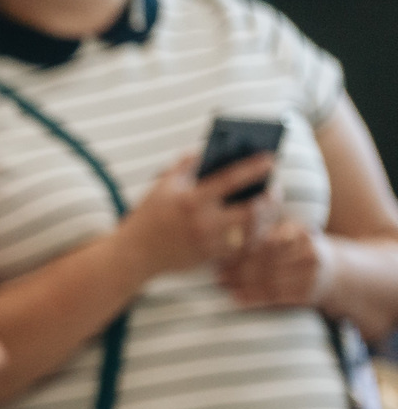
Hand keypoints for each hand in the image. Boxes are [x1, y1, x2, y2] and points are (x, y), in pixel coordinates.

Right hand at [117, 152, 271, 277]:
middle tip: (274, 189)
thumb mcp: (161, 185)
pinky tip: (253, 226)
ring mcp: (209, 242)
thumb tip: (207, 151)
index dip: (253, 168)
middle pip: (252, 210)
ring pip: (251, 231)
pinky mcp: (210, 257)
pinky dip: (249, 235)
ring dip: (264, 218)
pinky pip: (240, 246)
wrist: (134, 253)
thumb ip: (184, 165)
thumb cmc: (148, 215)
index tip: (271, 159)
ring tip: (267, 207)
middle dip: (269, 198)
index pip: (230, 179)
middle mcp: (203, 221)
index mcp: (191, 199)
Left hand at [217, 217, 331, 308]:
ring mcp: (311, 272)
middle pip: (265, 261)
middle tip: (218, 276)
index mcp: (298, 231)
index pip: (264, 241)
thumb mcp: (284, 236)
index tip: (220, 258)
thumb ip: (258, 234)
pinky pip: (278, 296)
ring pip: (269, 279)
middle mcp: (308, 249)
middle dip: (239, 269)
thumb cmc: (296, 252)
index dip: (240, 251)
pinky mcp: (310, 292)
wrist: (335, 272)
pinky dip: (256, 298)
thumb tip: (218, 242)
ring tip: (225, 287)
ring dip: (243, 285)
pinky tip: (239, 299)